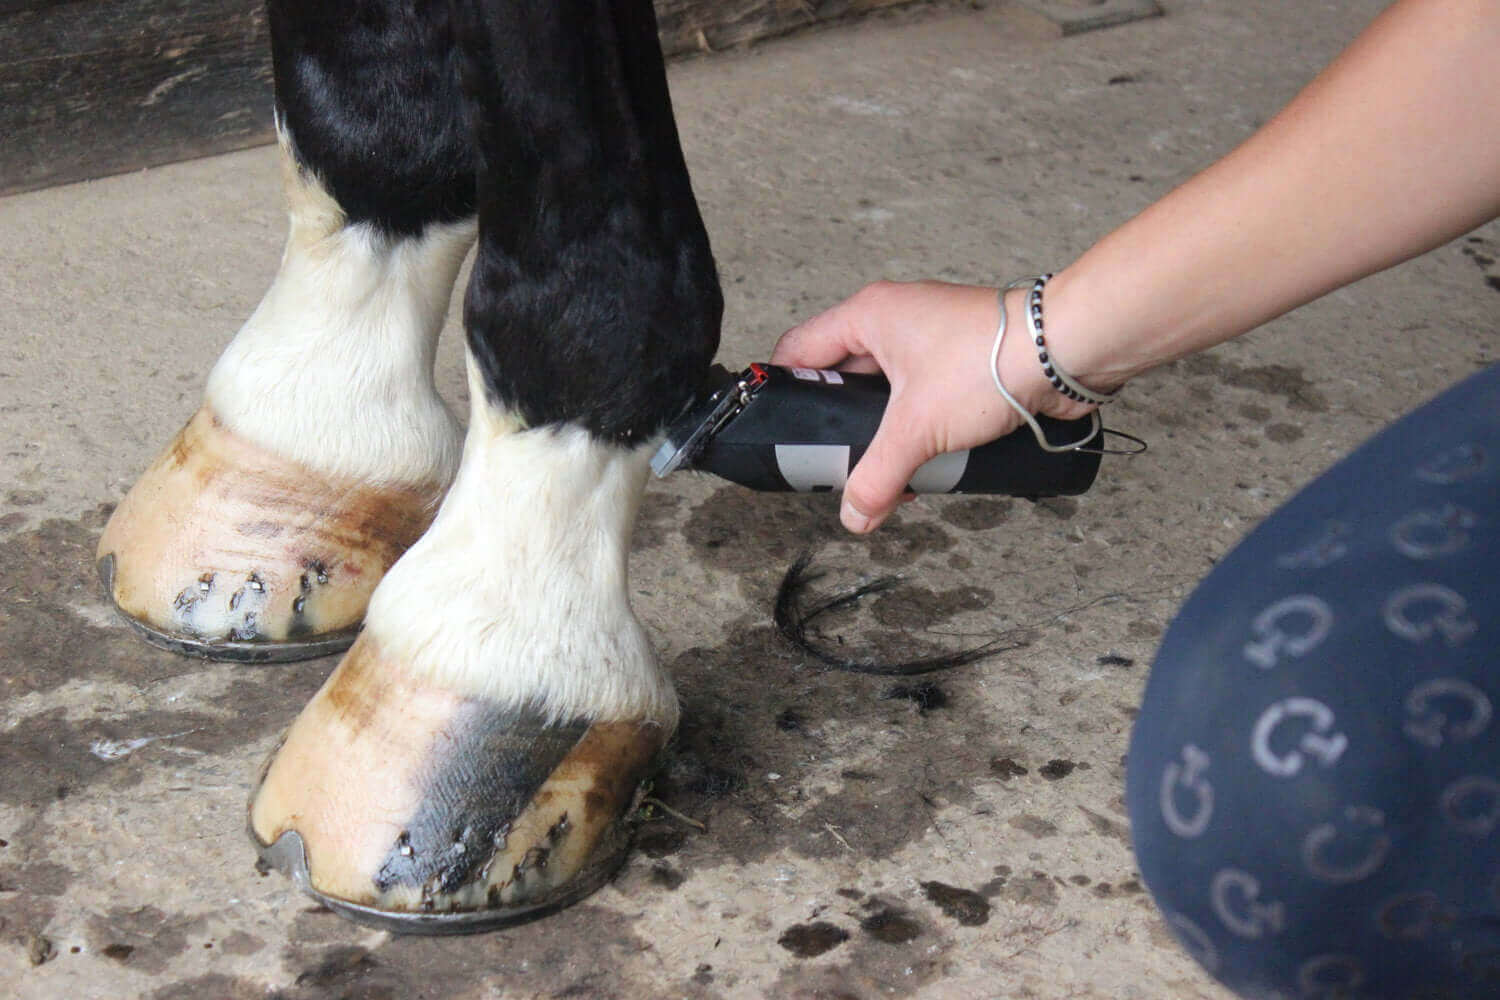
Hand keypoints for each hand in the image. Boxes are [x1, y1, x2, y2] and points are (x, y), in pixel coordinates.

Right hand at [771, 279, 1091, 531]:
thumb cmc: (991, 360)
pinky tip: (925, 464)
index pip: (799, 350)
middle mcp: (895, 320)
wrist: (1066, 351)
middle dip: (842, 427)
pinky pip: (923, 399)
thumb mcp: (918, 428)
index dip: (784, 391)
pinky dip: (920, 431)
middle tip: (836, 464)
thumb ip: (877, 476)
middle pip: (842, 379)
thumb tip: (854, 515)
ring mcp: (930, 340)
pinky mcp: (961, 362)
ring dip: (885, 435)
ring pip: (887, 394)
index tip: (780, 432)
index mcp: (868, 315)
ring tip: (887, 473)